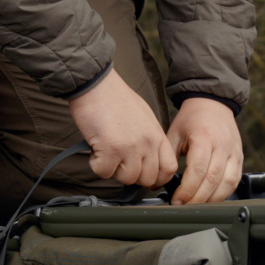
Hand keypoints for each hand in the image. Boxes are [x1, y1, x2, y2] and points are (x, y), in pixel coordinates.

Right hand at [68, 68, 177, 187]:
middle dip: (131, 175)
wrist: (96, 84)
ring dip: (113, 170)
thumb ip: (150, 140)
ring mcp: (130, 147)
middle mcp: (148, 143)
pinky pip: (104, 172)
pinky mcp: (110, 149)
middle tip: (119, 162)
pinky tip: (96, 150)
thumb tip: (148, 162)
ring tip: (106, 152)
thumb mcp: (145, 118)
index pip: (169, 169)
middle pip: (147, 179)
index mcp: (157, 135)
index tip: (145, 176)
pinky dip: (96, 165)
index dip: (157, 179)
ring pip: (126, 179)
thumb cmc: (116, 99)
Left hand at [167, 97, 243, 204]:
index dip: (187, 189)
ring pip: (227, 183)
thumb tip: (158, 183)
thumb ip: (168, 158)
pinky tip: (211, 199)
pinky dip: (224, 194)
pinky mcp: (240, 158)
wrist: (212, 104)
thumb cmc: (192, 119)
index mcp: (204, 137)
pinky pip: (235, 181)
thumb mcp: (174, 133)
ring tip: (197, 206)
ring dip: (212, 199)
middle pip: (212, 180)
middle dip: (197, 198)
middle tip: (183, 207)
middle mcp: (222, 145)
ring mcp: (234, 152)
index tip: (176, 200)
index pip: (198, 169)